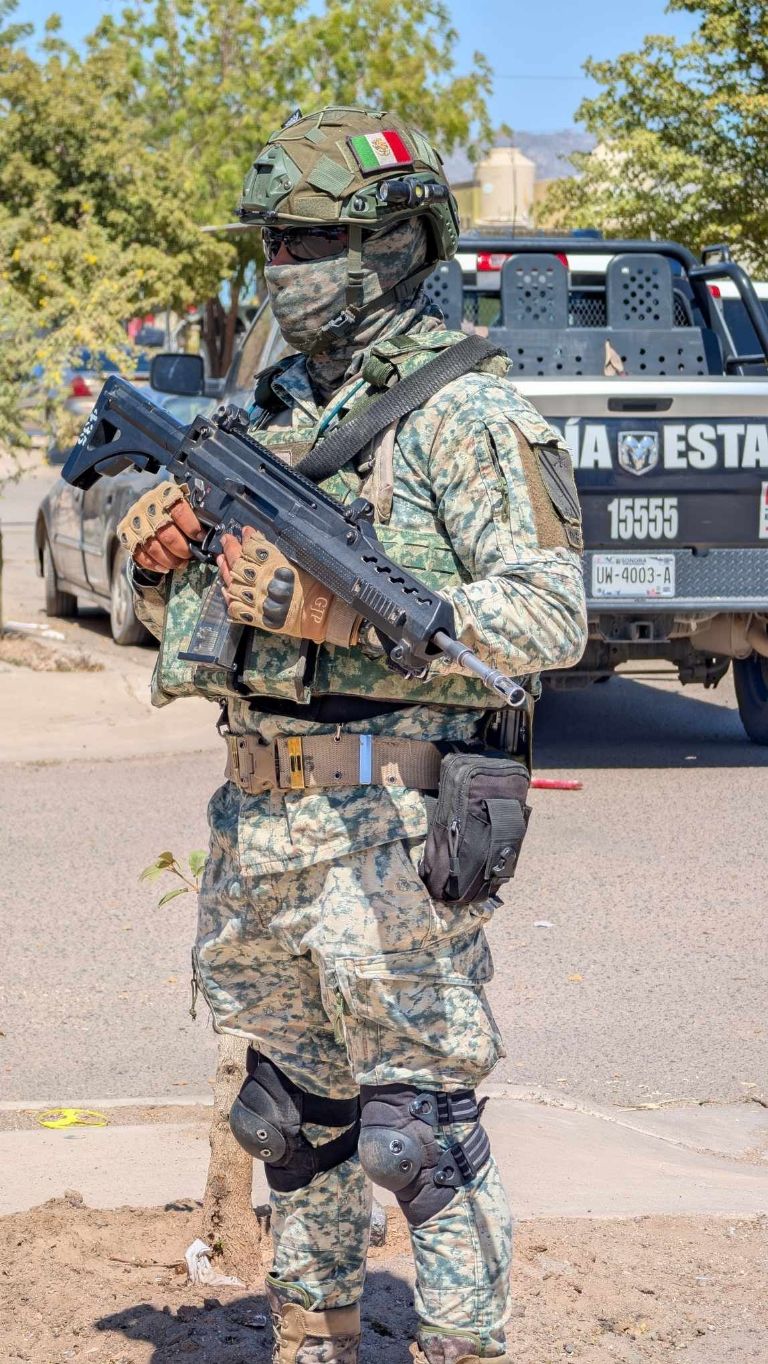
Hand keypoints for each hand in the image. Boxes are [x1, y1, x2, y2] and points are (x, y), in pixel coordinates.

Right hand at [117, 480, 202, 571]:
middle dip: (181, 548)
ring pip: (152, 545)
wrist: (152, 509)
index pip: (178, 509)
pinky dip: (153, 564)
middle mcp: (148, 504)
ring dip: (169, 559)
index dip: (191, 526)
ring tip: (180, 564)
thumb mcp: (189, 505)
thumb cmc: (177, 510)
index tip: (200, 538)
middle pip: (166, 532)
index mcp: (166, 493)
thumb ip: (200, 515)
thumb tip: (216, 533)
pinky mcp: (125, 533)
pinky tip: (165, 568)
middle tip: (189, 556)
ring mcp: (135, 519)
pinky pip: (139, 553)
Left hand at [218, 526, 360, 646]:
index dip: (247, 538)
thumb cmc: (316, 587)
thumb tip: (257, 537)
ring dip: (225, 571)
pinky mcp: (257, 617)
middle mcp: (263, 583)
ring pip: (233, 584)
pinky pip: (235, 608)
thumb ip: (275, 551)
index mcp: (276, 567)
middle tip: (226, 541)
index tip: (244, 531)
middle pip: (238, 564)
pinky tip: (226, 590)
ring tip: (221, 561)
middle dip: (230, 549)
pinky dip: (228, 598)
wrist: (322, 615)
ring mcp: (257, 601)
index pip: (253, 548)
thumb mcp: (297, 562)